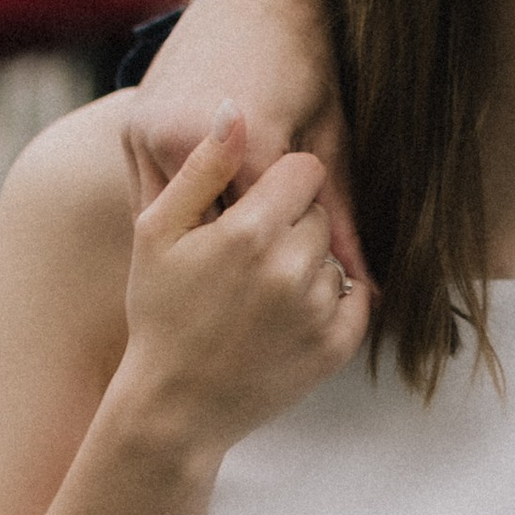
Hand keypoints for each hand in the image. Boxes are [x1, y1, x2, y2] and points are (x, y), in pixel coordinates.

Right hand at [110, 113, 370, 460]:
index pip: (305, 170)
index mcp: (249, 232)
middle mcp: (291, 268)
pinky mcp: (337, 345)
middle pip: (321, 211)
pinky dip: (331, 300)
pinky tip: (288, 314)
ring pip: (335, 254)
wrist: (175, 407)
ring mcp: (318, 310)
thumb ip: (200, 169)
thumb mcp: (158, 234)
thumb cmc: (160, 314)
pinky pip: (356, 295)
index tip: (255, 206)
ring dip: (309, 264)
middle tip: (251, 257)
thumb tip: (235, 108)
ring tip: (262, 293)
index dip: (280, 183)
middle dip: (292, 223)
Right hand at [128, 0, 361, 280]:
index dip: (289, 245)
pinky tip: (206, 226)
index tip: (302, 252)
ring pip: (181, 216)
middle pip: (218, 227)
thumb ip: (337, 214)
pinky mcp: (130, 129)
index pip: (267, 230)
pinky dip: (181, 214)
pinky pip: (156, 198)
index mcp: (248, 141)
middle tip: (269, 255)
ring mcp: (148, 130)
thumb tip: (365, 281)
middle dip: (245, 245)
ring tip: (238, 244)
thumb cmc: (305, 68)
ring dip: (207, 234)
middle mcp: (188, 135)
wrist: (256, 1)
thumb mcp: (327, 140)